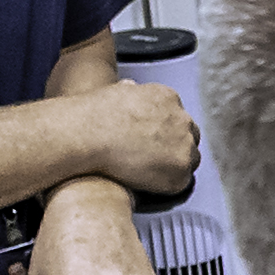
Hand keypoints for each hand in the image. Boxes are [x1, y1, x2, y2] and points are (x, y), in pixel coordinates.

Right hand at [75, 75, 199, 206]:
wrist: (85, 136)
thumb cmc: (93, 116)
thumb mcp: (117, 91)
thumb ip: (133, 93)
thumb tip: (131, 90)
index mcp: (168, 97)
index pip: (178, 117)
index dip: (165, 132)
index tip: (153, 141)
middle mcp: (182, 119)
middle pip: (189, 137)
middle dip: (174, 147)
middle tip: (152, 158)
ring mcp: (184, 145)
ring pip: (189, 160)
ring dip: (173, 166)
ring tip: (147, 172)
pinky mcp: (180, 170)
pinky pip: (180, 182)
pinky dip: (166, 184)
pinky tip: (148, 183)